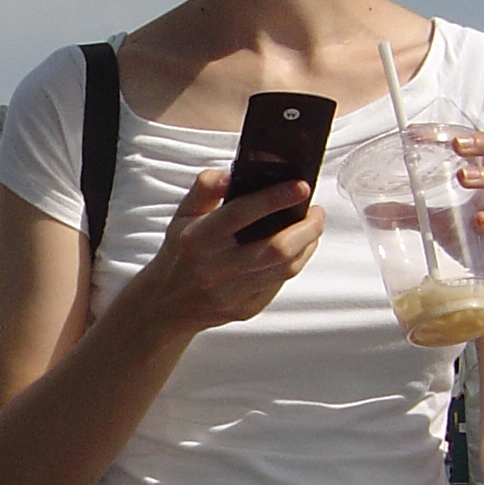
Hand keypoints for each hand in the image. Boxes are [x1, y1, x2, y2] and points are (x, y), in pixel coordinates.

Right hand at [136, 167, 324, 338]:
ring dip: (307, 245)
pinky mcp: (245, 309)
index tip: (300, 186)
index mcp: (198, 239)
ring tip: (312, 227)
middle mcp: (215, 268)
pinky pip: (279, 284)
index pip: (240, 215)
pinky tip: (296, 249)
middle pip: (276, 249)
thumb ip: (205, 188)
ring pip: (285, 269)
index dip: (274, 198)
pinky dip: (293, 263)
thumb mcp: (183, 214)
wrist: (167, 304)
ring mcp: (231, 293)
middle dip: (307, 228)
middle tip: (316, 211)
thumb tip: (232, 174)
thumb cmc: (180, 252)